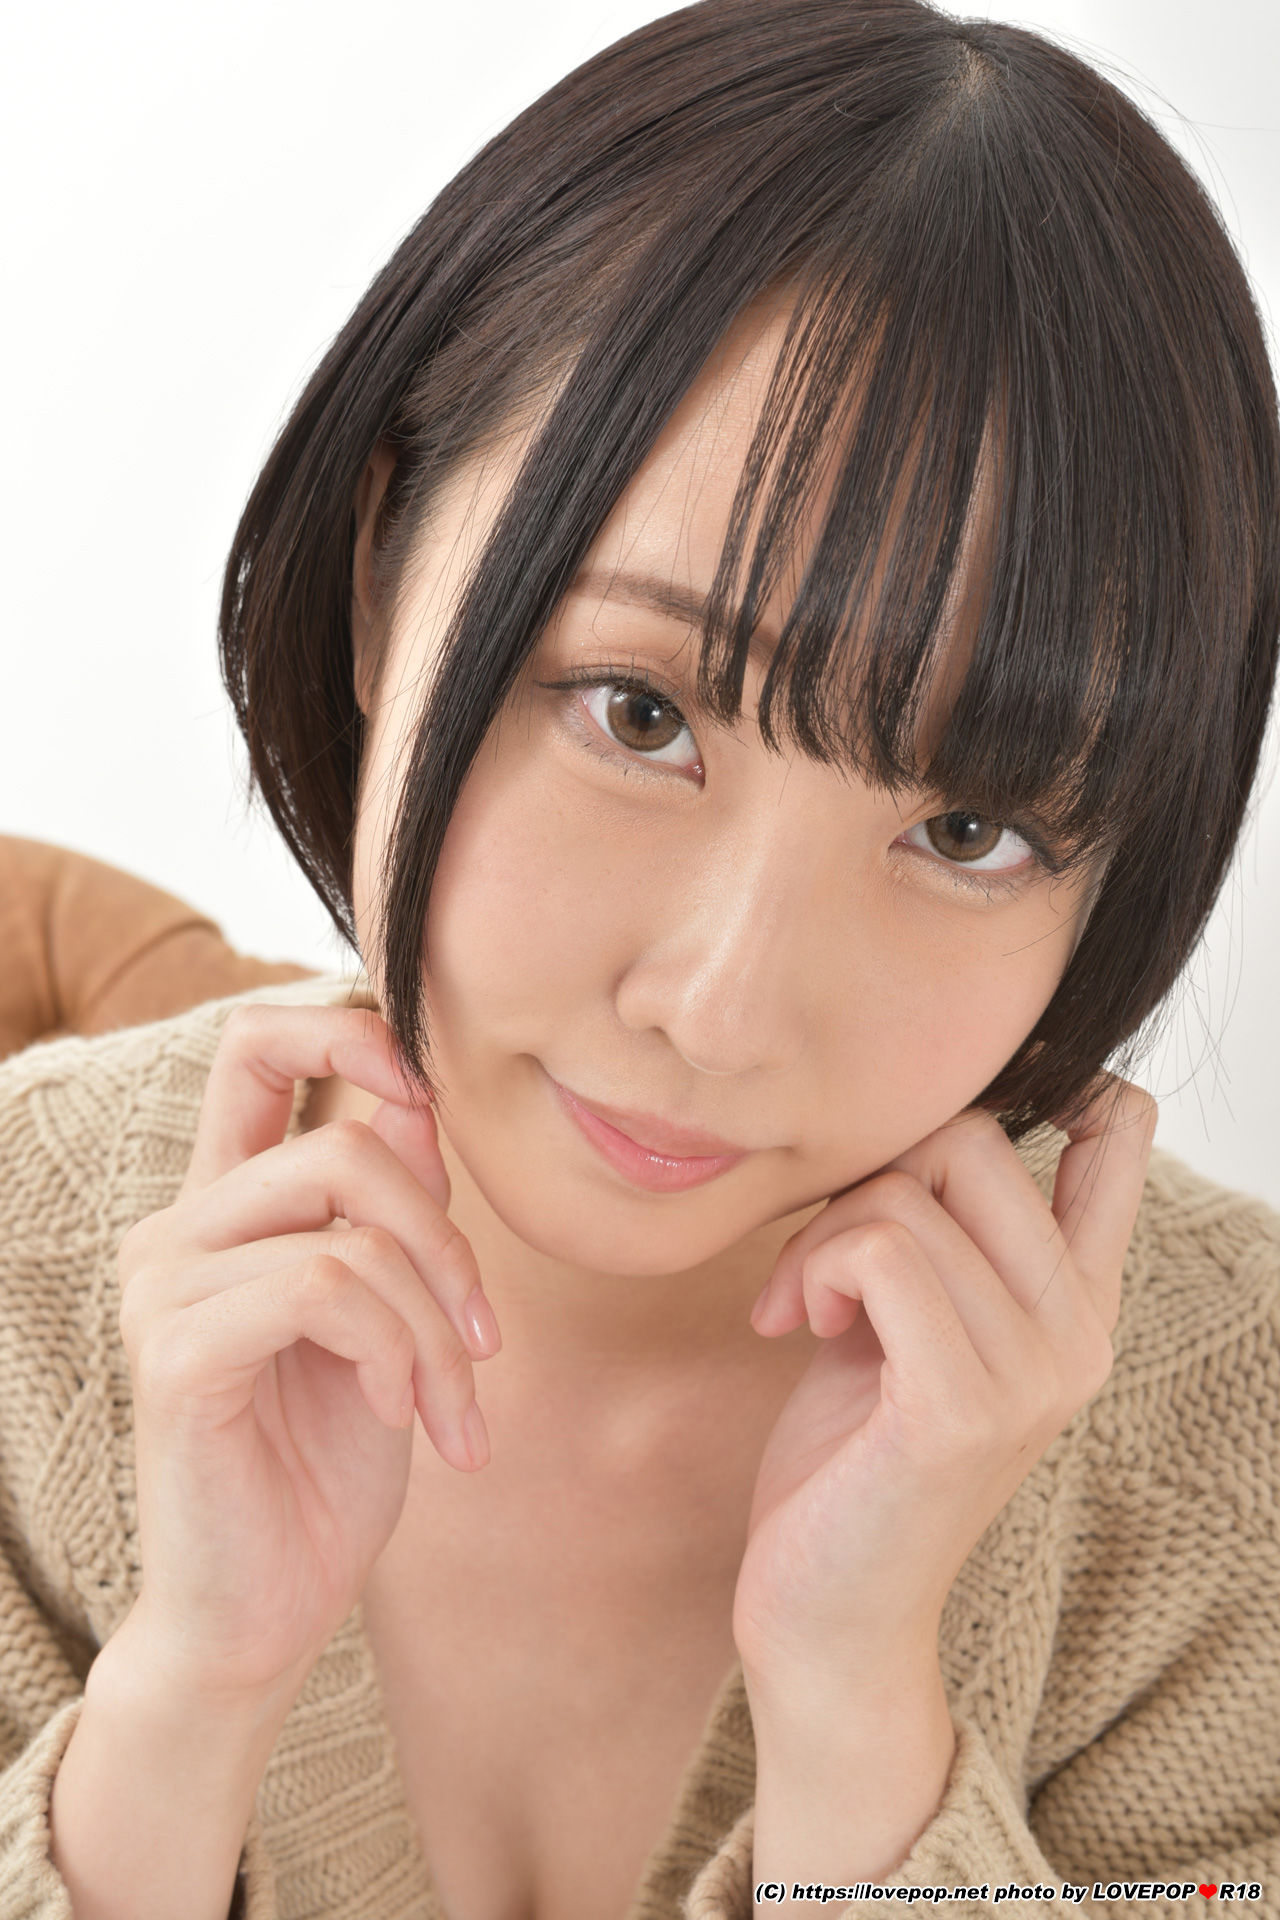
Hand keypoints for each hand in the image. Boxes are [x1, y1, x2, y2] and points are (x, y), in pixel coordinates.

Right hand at [114, 1001, 499, 1702]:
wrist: (264, 1613)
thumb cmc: (323, 1465)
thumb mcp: (386, 1319)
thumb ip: (388, 1213)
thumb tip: (418, 1106)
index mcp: (225, 1206)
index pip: (254, 1046)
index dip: (346, 1031)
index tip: (426, 1093)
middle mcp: (180, 1231)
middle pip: (344, 1147)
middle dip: (447, 1241)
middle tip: (485, 1342)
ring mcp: (166, 1289)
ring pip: (350, 1231)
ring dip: (435, 1323)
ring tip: (451, 1406)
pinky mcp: (179, 1354)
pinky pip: (325, 1290)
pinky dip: (395, 1351)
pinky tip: (398, 1415)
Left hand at [732, 1076, 1157, 1694]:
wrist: (825, 1615)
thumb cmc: (848, 1457)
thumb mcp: (905, 1320)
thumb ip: (933, 1228)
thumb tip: (915, 1113)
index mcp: (1077, 1301)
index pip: (1118, 1134)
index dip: (1046, 1077)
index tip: (932, 1119)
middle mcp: (1079, 1332)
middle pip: (976, 1136)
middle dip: (868, 1173)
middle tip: (821, 1258)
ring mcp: (1032, 1373)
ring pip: (910, 1193)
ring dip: (821, 1233)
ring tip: (802, 1304)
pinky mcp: (962, 1408)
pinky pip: (880, 1251)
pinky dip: (813, 1268)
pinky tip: (793, 1325)